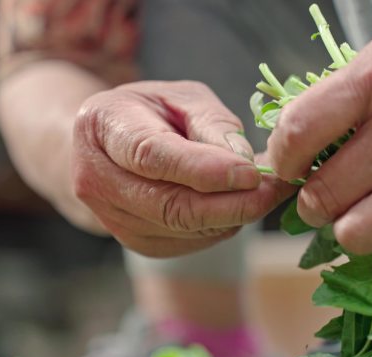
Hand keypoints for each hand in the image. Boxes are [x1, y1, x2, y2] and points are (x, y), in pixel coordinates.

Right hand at [74, 81, 294, 255]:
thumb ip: (212, 124)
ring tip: (265, 193)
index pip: (151, 155)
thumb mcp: (183, 98)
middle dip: (229, 204)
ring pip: (182, 229)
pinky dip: (221, 227)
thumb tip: (244, 162)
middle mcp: (97, 179)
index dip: (203, 169)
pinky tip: (236, 205)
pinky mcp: (136, 243)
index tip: (250, 173)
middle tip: (273, 191)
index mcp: (103, 126)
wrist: (113, 147)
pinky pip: (188, 242)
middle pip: (169, 205)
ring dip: (232, 216)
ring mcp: (113, 218)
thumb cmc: (154, 112)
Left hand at [268, 4, 371, 254]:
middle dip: (310, 202)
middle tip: (320, 193)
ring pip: (357, 235)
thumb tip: (291, 148)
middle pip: (323, 196)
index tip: (286, 166)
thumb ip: (339, 99)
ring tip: (358, 206)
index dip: (280, 159)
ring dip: (347, 226)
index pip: (299, 133)